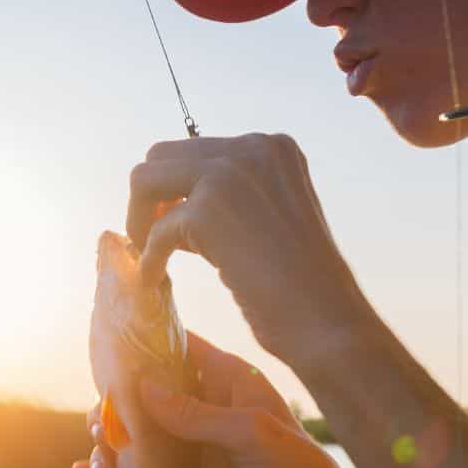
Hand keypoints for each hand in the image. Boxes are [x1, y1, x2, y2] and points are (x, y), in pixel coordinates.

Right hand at [71, 331, 362, 467]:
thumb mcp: (251, 435)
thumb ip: (196, 413)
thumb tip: (143, 388)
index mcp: (230, 379)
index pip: (180, 347)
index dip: (143, 345)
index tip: (105, 350)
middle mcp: (208, 404)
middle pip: (148, 389)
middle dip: (116, 405)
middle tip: (98, 428)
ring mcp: (195, 442)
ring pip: (139, 430)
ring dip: (111, 442)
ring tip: (99, 467)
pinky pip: (143, 467)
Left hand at [126, 133, 372, 373]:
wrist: (327, 320)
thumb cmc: (302, 283)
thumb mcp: (271, 217)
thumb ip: (234, 195)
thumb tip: (173, 200)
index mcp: (272, 147)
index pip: (198, 150)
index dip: (179, 190)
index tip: (178, 225)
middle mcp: (251, 148)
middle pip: (163, 156)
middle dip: (151, 198)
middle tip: (154, 238)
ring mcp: (228, 174)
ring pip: (145, 179)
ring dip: (140, 218)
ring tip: (150, 254)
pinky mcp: (207, 210)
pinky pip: (154, 231)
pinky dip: (150, 258)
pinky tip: (155, 280)